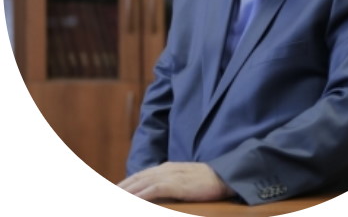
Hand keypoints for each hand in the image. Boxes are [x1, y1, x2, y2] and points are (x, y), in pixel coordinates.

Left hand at [117, 162, 234, 201]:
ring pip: (141, 183)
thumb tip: (155, 194)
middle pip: (136, 179)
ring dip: (125, 191)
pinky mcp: (177, 184)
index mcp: (166, 168)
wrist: (223, 176)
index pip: (139, 177)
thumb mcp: (184, 181)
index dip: (124, 185)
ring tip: (111, 199)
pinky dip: (140, 194)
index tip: (110, 193)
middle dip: (119, 188)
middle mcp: (165, 169)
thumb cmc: (205, 181)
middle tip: (103, 197)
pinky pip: (154, 189)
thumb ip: (169, 184)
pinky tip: (131, 200)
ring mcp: (170, 175)